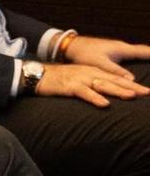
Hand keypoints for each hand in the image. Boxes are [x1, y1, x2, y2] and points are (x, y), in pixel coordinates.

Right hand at [35, 62, 149, 108]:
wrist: (37, 74)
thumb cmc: (58, 80)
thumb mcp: (78, 79)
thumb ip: (93, 85)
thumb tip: (107, 94)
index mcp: (93, 71)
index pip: (117, 78)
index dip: (132, 84)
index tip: (147, 90)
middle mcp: (90, 73)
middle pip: (114, 80)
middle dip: (132, 87)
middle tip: (148, 92)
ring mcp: (80, 79)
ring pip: (103, 85)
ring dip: (118, 91)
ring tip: (132, 96)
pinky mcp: (70, 86)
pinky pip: (85, 93)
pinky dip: (95, 98)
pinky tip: (105, 104)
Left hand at [60, 34, 149, 80]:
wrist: (70, 46)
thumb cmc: (84, 54)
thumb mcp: (100, 64)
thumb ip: (116, 72)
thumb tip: (132, 80)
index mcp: (122, 49)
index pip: (145, 51)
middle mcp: (122, 47)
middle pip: (144, 52)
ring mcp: (117, 49)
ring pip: (136, 54)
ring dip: (146, 58)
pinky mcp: (111, 52)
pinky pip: (129, 56)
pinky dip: (136, 60)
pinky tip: (136, 65)